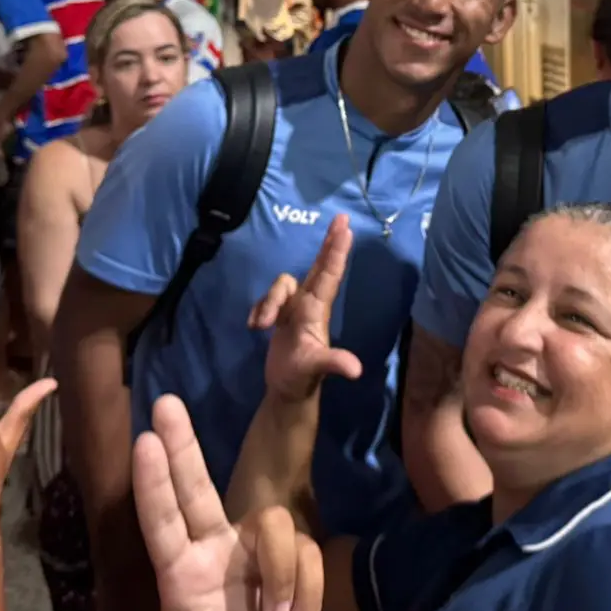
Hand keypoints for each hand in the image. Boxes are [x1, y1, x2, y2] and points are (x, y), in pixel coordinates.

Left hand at [84, 396, 320, 610]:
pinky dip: (309, 594)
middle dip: (184, 446)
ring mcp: (257, 557)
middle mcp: (217, 554)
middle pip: (198, 490)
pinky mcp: (297, 565)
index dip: (154, 483)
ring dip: (284, 576)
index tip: (143, 439)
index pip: (162, 522)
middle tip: (165, 402)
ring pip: (275, 526)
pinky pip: (310, 555)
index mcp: (183, 578)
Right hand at [249, 215, 362, 401]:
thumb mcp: (315, 369)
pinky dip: (258, 310)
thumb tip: (355, 370)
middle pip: (318, 267)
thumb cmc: (303, 378)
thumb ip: (332, 364)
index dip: (336, 251)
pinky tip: (255, 328)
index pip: (329, 275)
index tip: (345, 228)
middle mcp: (308, 305)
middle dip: (327, 244)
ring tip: (260, 326)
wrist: (287, 390)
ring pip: (281, 285)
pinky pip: (266, 300)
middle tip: (340, 219)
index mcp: (317, 311)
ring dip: (268, 301)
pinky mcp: (278, 317)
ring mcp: (293, 310)